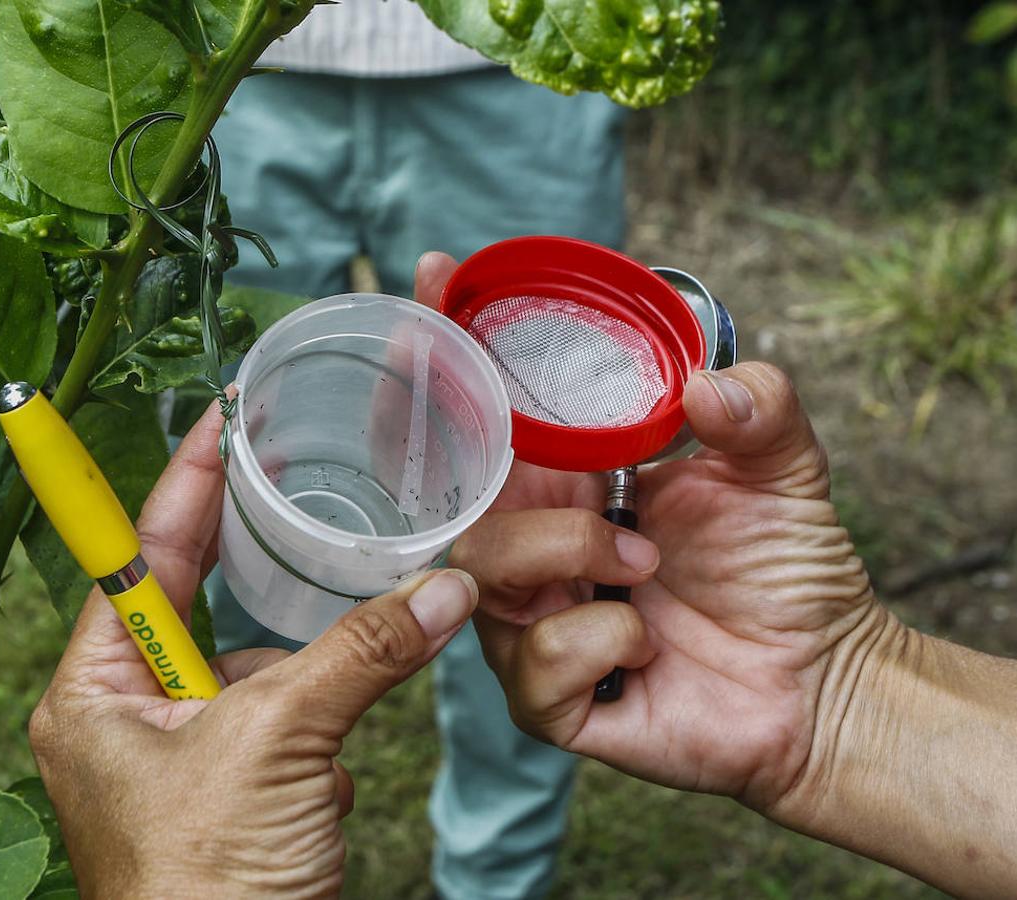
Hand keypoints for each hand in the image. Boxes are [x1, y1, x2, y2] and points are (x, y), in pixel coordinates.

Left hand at [28, 402, 488, 896]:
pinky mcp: (231, 797)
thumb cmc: (204, 889)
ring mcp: (179, 762)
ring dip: (306, 694)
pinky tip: (320, 796)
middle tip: (303, 508)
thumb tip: (440, 589)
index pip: (139, 554)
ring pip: (259, 678)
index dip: (184, 479)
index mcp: (97, 691)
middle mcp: (127, 718)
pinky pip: (285, 733)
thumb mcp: (279, 746)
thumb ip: (358, 653)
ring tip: (318, 743)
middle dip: (265, 596)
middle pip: (203, 611)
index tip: (219, 415)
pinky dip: (317, 750)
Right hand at [420, 250, 1016, 896]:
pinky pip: (532, 660)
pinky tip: (647, 643)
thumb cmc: (786, 572)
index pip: (484, 412)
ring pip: (485, 571)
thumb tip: (705, 387)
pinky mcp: (549, 700)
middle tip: (594, 485)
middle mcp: (533, 546)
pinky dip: (598, 638)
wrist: (824, 681)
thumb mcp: (783, 468)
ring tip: (647, 563)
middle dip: (496, 471)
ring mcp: (532, 623)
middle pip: (456, 492)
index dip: (448, 346)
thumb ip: (759, 407)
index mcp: (567, 482)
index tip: (438, 274)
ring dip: (571, 551)